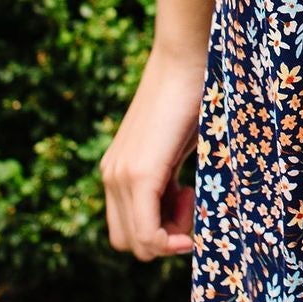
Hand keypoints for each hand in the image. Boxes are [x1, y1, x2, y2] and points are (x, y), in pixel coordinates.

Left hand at [101, 44, 204, 259]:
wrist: (185, 57)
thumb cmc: (191, 97)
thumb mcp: (175, 150)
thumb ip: (169, 182)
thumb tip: (181, 215)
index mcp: (117, 171)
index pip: (128, 231)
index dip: (162, 232)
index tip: (190, 199)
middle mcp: (111, 176)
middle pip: (129, 243)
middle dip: (164, 238)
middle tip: (190, 198)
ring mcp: (120, 176)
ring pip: (138, 244)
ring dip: (170, 234)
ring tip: (190, 190)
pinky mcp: (139, 173)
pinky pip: (148, 233)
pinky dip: (171, 235)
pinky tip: (191, 192)